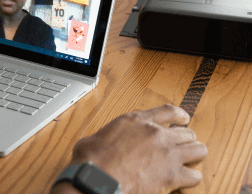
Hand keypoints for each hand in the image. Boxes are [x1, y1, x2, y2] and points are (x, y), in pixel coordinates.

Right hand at [52, 104, 207, 193]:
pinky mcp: (172, 176)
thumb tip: (108, 142)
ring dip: (194, 155)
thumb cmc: (93, 159)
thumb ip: (113, 135)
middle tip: (182, 146)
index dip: (180, 114)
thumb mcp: (100, 135)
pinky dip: (191, 179)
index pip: (167, 111)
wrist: (98, 178)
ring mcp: (167, 154)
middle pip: (188, 132)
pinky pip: (195, 176)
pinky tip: (184, 181)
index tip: (184, 118)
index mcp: (137, 121)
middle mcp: (156, 134)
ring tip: (189, 161)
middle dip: (186, 140)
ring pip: (199, 150)